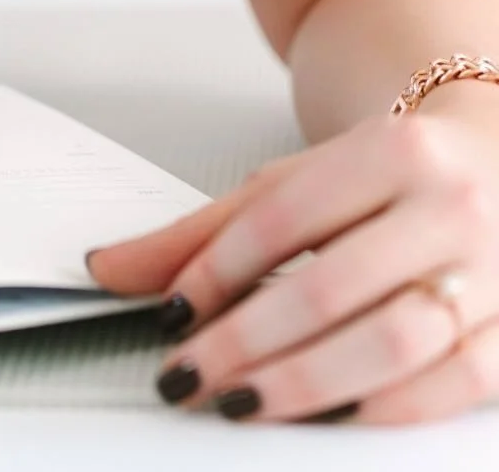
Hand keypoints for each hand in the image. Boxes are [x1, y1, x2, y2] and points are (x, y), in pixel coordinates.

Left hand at [85, 106, 498, 424]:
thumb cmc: (390, 181)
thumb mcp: (302, 182)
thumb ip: (209, 230)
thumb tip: (109, 269)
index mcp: (395, 149)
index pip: (286, 216)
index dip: (218, 271)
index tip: (171, 316)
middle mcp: (450, 205)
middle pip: (330, 287)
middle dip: (245, 343)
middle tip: (187, 378)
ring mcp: (493, 271)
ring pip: (390, 344)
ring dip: (303, 386)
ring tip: (240, 402)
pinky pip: (450, 386)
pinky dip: (381, 410)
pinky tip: (324, 420)